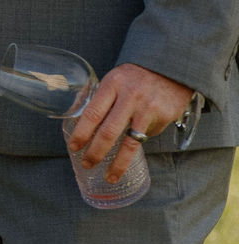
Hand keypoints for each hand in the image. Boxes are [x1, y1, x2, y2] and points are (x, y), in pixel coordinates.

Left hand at [69, 62, 193, 181]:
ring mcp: (148, 108)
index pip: (93, 113)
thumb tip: (85, 126)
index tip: (73, 147)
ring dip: (118, 163)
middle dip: (95, 152)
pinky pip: (147, 135)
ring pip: (130, 143)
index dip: (81, 133)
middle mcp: (130, 97)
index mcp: (112, 85)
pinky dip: (140, 139)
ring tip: (109, 176)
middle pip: (108, 131)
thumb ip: (102, 99)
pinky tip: (139, 135)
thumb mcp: (114, 80)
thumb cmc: (135, 76)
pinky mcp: (164, 117)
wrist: (171, 67)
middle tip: (87, 164)